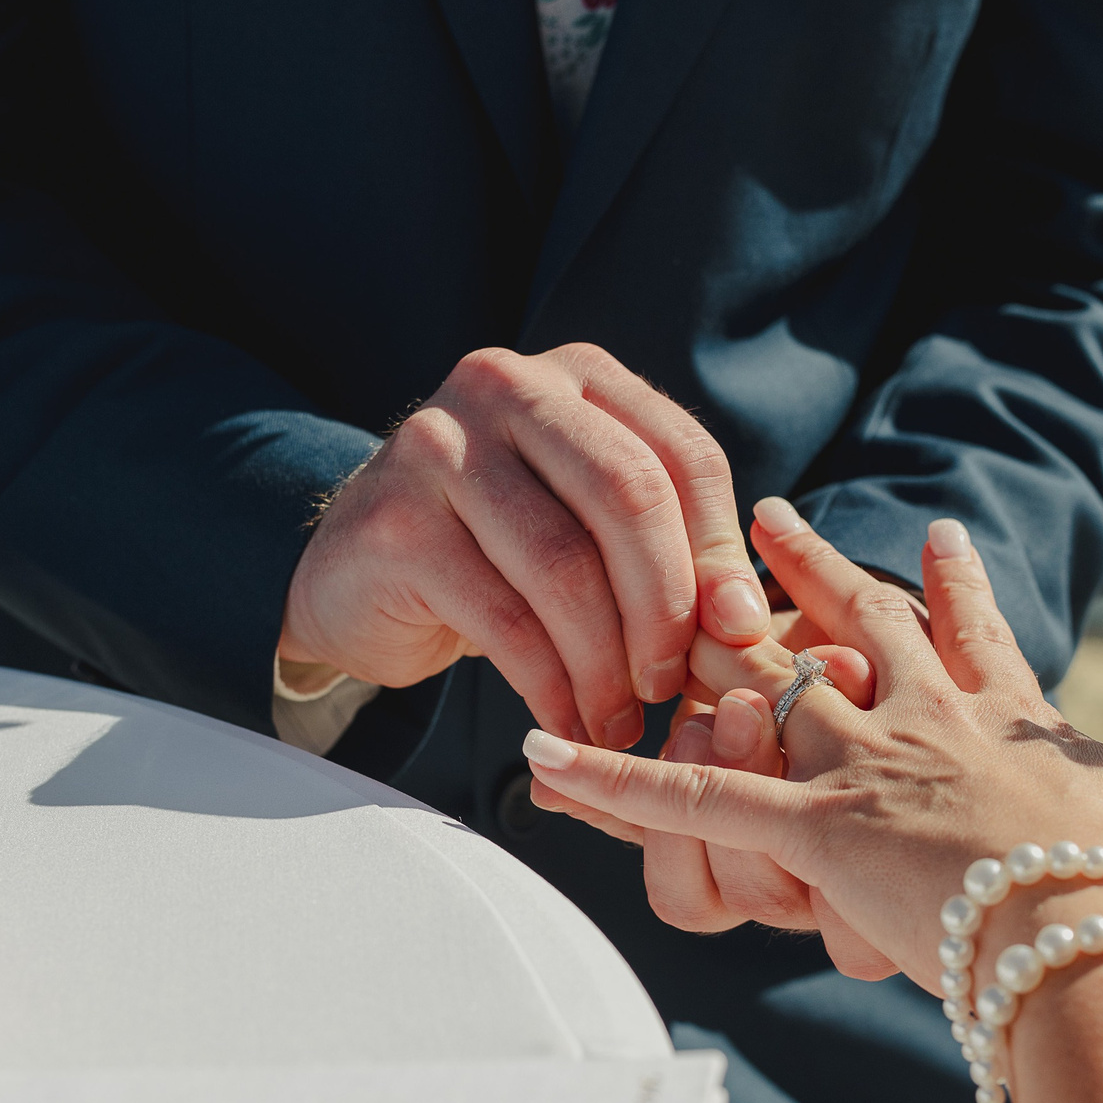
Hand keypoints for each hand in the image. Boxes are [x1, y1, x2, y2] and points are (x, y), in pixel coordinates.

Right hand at [280, 344, 770, 747]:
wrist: (357, 577)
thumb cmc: (498, 554)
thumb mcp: (589, 529)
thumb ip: (670, 552)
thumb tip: (745, 622)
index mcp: (578, 376)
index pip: (683, 456)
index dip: (721, 554)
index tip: (737, 634)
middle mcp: (507, 387)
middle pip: (629, 497)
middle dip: (667, 607)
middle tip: (673, 684)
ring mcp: (440, 447)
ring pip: (565, 567)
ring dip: (607, 665)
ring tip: (620, 721)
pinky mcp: (397, 524)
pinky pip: (504, 621)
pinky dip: (549, 689)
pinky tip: (567, 726)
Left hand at [520, 506, 1102, 984]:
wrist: (1102, 939)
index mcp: (1009, 719)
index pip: (970, 633)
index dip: (950, 584)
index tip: (932, 534)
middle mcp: (927, 721)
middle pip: (853, 626)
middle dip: (808, 568)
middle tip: (767, 513)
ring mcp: (863, 768)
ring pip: (765, 686)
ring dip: (705, 648)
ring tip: (651, 600)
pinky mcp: (813, 829)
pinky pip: (689, 800)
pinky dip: (610, 781)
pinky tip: (539, 754)